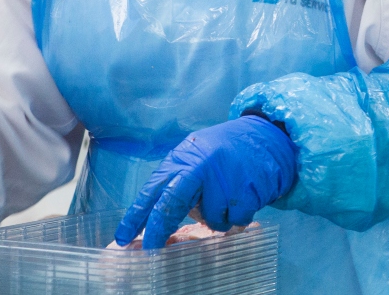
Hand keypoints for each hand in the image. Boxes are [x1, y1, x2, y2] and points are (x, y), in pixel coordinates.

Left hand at [114, 115, 295, 248]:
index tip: (123, 238)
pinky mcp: (244, 192)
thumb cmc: (226, 150)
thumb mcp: (196, 155)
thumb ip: (178, 180)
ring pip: (209, 219)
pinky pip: (233, 220)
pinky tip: (242, 195)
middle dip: (158, 232)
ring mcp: (222, 181)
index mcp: (182, 159)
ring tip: (226, 196)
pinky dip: (237, 216)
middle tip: (152, 250)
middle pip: (170, 207)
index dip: (135, 217)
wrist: (266, 138)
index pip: (152, 191)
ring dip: (217, 216)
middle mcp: (199, 168)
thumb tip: (156, 215)